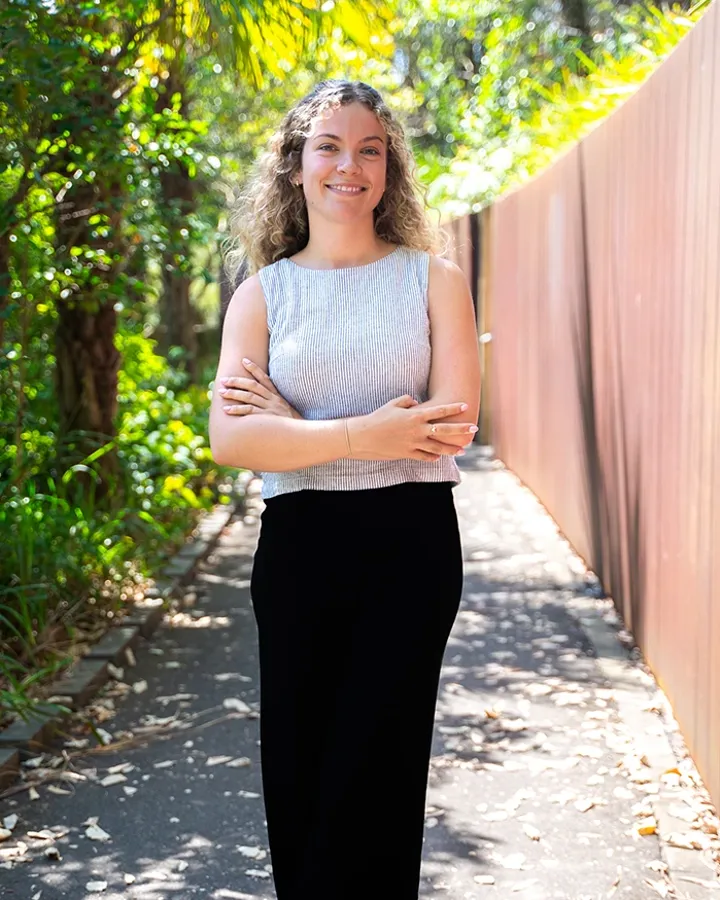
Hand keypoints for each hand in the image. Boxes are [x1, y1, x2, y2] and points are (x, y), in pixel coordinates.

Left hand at [218, 359, 301, 419]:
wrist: (302, 435)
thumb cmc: (291, 426)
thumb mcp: (285, 412)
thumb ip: (275, 405)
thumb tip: (261, 403)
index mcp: (277, 396)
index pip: (265, 379)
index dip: (254, 368)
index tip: (244, 360)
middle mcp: (273, 400)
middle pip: (253, 386)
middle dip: (237, 381)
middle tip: (223, 380)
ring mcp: (270, 408)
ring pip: (249, 397)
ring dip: (234, 394)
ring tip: (221, 392)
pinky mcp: (267, 418)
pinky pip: (249, 412)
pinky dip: (237, 410)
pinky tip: (227, 410)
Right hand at [347, 395, 476, 461]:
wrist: (364, 436)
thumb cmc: (377, 418)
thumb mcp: (392, 404)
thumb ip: (407, 401)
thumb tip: (416, 403)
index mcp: (414, 416)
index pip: (439, 411)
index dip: (453, 408)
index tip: (465, 405)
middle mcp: (417, 430)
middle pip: (444, 430)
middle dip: (460, 429)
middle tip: (474, 428)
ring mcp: (413, 443)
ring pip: (437, 447)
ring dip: (451, 449)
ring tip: (462, 450)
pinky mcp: (407, 454)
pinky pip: (424, 456)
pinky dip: (433, 457)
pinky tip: (440, 456)